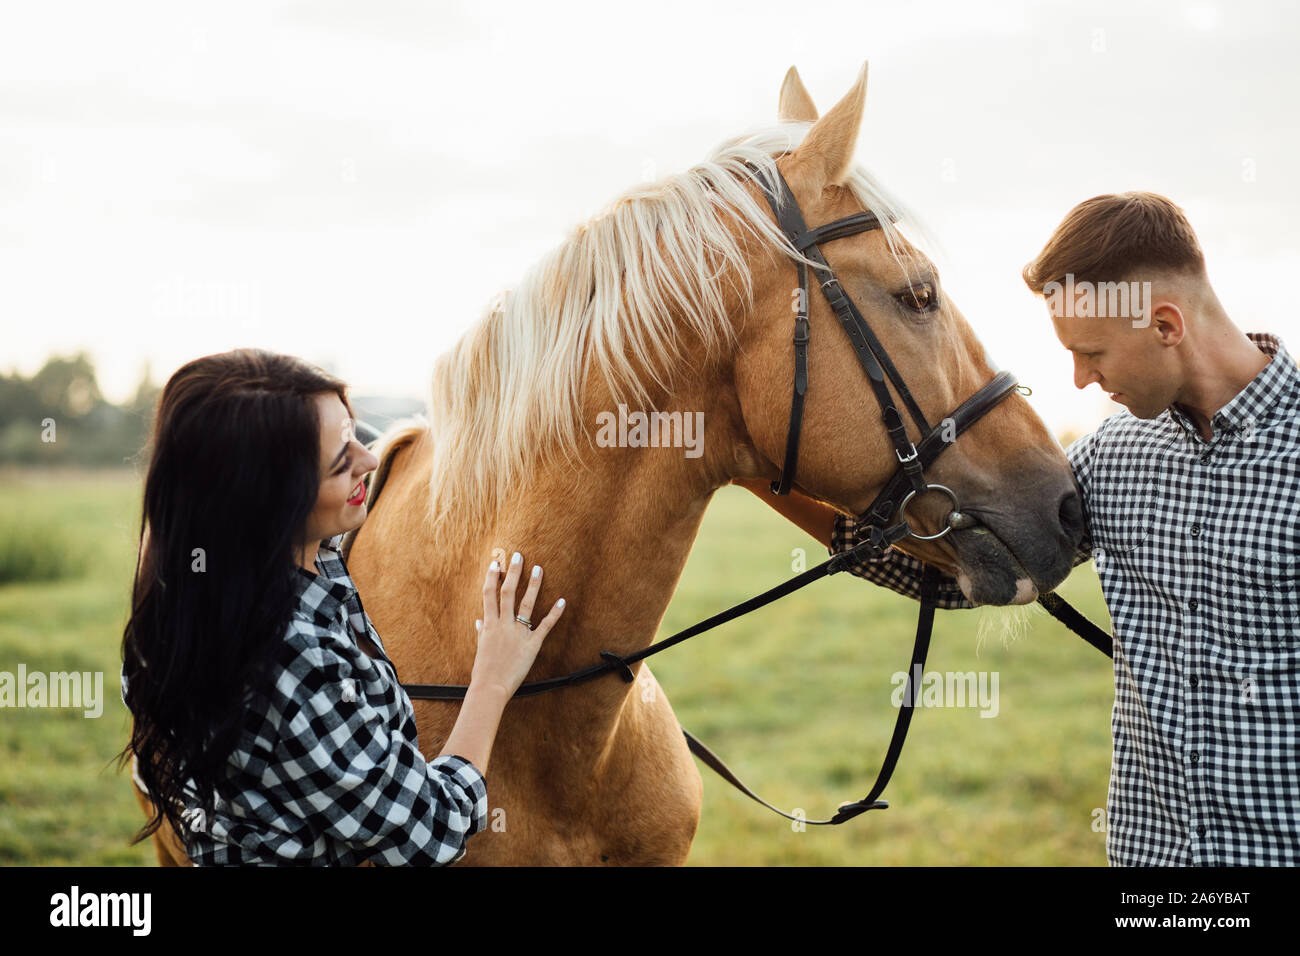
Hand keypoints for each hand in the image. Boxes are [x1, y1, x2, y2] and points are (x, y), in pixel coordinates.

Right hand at [471, 552, 565, 699]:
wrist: (490, 688)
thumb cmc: (483, 671)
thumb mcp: (480, 649)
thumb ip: (481, 634)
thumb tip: (479, 622)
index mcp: (488, 625)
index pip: (489, 594)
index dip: (492, 577)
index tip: (495, 563)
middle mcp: (503, 625)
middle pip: (507, 592)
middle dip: (513, 572)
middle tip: (518, 556)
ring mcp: (518, 634)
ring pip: (526, 604)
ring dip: (533, 585)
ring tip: (538, 568)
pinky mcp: (532, 645)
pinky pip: (545, 626)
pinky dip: (554, 613)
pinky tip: (562, 600)